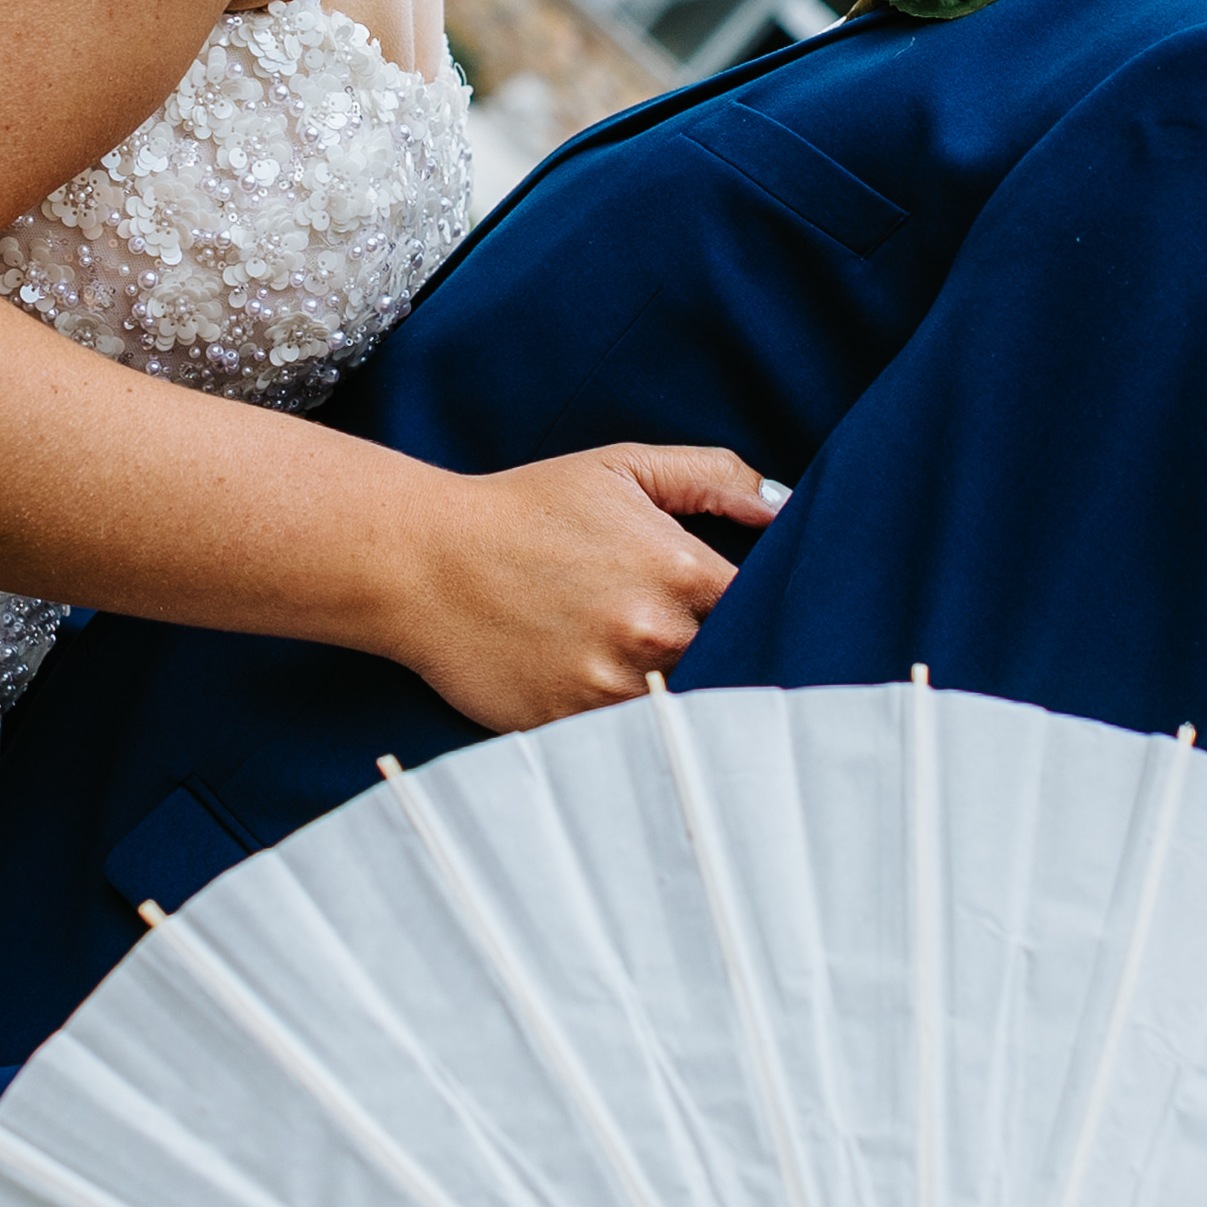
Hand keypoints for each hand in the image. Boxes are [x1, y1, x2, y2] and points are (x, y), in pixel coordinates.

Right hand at [381, 446, 782, 730]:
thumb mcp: (623, 468)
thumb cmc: (527, 509)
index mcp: (679, 571)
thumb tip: (782, 510)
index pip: (766, 610)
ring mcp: (610, 687)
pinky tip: (600, 694)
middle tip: (695, 646)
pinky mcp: (568, 725)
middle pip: (729, 666)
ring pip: (678, 708)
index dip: (766, 615)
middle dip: (720, 657)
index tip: (749, 616)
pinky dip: (624, 725)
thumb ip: (714, 478)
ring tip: (640, 668)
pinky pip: (624, 739)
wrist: (423, 559)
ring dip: (672, 693)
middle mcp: (653, 635)